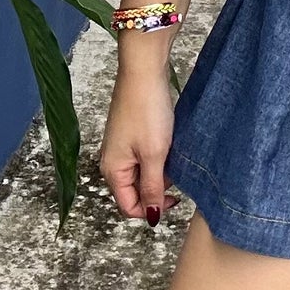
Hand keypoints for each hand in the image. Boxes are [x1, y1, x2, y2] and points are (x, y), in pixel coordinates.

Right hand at [98, 43, 179, 223]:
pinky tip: (170, 143)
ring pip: (142, 173)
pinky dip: (158, 156)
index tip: (175, 198)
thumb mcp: (154, 154)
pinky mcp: (131, 133)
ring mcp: (121, 146)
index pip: (129, 206)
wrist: (144, 71)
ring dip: (159, 171)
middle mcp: (112, 161)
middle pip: (134, 191)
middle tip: (176, 172)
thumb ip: (152, 187)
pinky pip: (144, 156)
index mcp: (113, 170)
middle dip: (157, 188)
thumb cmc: (147, 110)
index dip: (152, 209)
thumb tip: (150, 217)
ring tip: (173, 154)